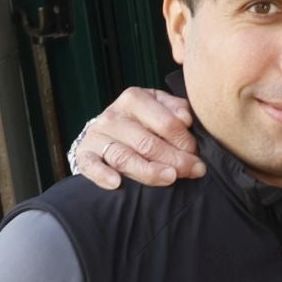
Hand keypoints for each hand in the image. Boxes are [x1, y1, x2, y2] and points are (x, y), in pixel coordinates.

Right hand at [68, 88, 203, 188]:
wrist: (106, 131)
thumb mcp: (160, 107)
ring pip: (124, 157)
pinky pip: (92, 165)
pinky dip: (103, 175)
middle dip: (175, 159)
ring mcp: (98, 136)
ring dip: (149, 171)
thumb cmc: (142, 121)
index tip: (197, 155)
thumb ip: (176, 109)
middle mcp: (113, 115)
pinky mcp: (84, 154)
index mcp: (134, 98)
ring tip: (170, 178)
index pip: (166, 123)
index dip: (185, 141)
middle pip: (148, 143)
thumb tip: (186, 119)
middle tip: (194, 171)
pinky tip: (116, 183)